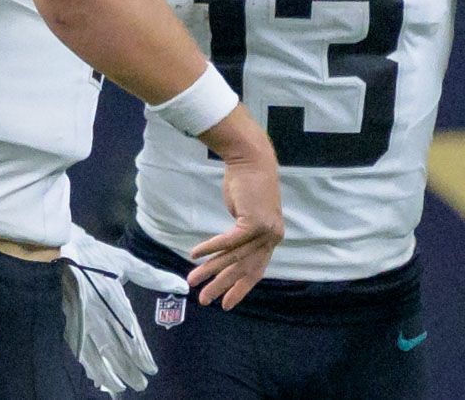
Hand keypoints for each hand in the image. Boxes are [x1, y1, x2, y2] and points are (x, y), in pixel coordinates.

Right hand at [59, 226, 187, 395]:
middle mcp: (100, 316)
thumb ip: (154, 277)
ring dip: (111, 374)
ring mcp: (82, 322)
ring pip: (99, 356)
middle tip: (141, 384)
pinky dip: (90, 367)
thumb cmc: (95, 255)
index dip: (142, 356)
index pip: (133, 337)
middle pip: (117, 351)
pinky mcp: (68, 324)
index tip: (151, 369)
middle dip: (130, 370)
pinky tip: (96, 377)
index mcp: (116, 302)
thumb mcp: (126, 262)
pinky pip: (81, 352)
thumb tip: (182, 286)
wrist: (58, 251)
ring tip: (121, 386)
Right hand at [185, 138, 283, 309]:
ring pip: (233, 257)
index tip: (226, 304)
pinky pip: (228, 241)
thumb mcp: (246, 214)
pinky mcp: (254, 223)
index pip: (255, 270)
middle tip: (204, 300)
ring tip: (192, 280)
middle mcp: (271, 237)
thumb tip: (229, 249)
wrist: (251, 160)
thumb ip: (242, 234)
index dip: (240, 287)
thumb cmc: (246, 184)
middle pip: (243, 268)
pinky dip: (210, 249)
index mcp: (271, 238)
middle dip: (221, 285)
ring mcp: (265, 231)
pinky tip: (195, 255)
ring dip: (210, 270)